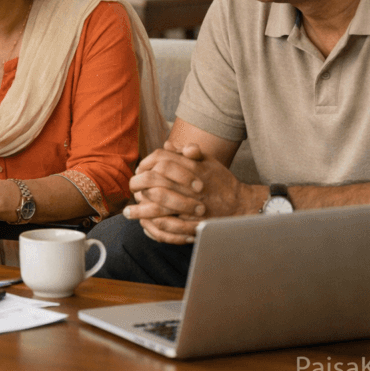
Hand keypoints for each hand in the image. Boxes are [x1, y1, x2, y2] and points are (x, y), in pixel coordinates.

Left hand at [125, 142, 248, 244]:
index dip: (146, 164)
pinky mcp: (193, 223)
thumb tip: (167, 144)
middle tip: (130, 189)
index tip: (139, 170)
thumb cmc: (222, 181)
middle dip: (137, 185)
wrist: (241, 204)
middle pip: (154, 181)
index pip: (161, 159)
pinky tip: (146, 226)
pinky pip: (169, 225)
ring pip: (158, 206)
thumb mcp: (208, 161)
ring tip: (129, 213)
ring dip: (140, 210)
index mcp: (192, 166)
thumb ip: (187, 153)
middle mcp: (189, 184)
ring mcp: (191, 205)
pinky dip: (154, 225)